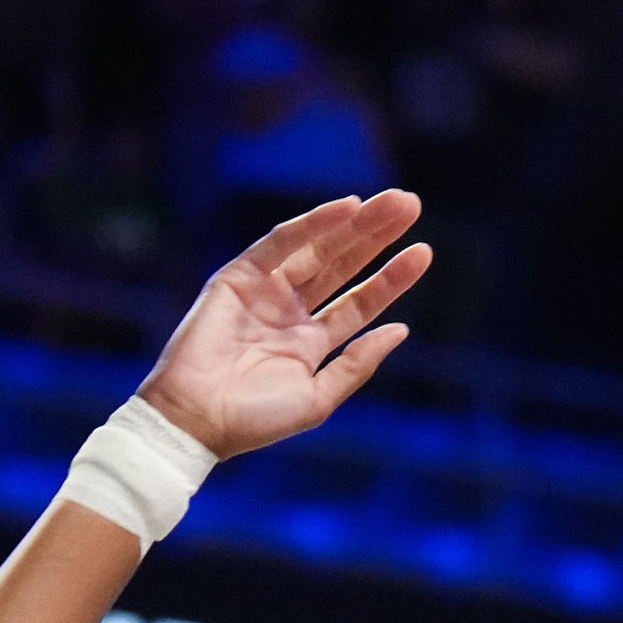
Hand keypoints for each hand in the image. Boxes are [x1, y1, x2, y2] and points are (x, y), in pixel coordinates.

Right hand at [137, 190, 430, 458]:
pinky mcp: (238, 277)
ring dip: (355, 223)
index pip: (360, 300)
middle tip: (411, 204)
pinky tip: (349, 207)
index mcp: (312, 341)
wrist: (198, 420)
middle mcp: (291, 311)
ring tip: (393, 201)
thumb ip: (358, 363)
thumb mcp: (320, 396)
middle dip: (377, 236)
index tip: (424, 253)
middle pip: (343, 265)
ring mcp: (265, 292)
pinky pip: (281, 243)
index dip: (392, 277)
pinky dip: (313, 223)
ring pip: (318, 248)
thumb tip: (401, 330)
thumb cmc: (256, 420)